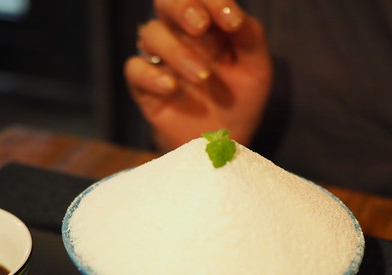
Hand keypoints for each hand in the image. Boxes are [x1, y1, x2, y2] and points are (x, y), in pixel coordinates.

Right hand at [124, 0, 272, 150]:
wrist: (222, 143)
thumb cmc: (239, 101)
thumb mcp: (256, 70)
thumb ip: (250, 39)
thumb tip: (235, 16)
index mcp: (208, 25)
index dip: (214, 1)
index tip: (232, 22)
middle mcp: (180, 36)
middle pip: (166, 2)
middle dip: (182, 7)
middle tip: (200, 26)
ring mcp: (160, 61)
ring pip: (150, 35)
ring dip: (176, 51)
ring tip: (202, 77)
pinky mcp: (144, 87)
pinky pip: (135, 69)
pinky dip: (151, 75)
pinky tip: (172, 87)